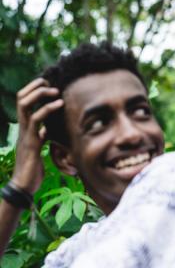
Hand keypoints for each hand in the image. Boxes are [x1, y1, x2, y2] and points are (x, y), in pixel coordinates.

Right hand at [11, 78, 62, 193]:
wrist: (24, 186)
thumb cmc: (32, 169)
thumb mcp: (38, 148)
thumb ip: (40, 137)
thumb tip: (46, 130)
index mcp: (25, 129)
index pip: (23, 103)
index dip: (32, 90)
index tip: (46, 83)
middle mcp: (23, 129)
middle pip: (21, 99)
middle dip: (35, 87)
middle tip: (50, 83)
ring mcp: (26, 134)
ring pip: (26, 106)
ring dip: (40, 95)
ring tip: (56, 91)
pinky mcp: (31, 143)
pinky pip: (36, 122)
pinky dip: (47, 110)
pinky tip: (59, 105)